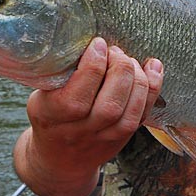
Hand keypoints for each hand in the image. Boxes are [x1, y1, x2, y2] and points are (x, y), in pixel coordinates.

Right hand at [14, 37, 162, 195]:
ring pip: (130, 112)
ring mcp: (104, 138)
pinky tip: (153, 66)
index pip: (76, 97)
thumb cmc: (51, 116)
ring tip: (128, 60)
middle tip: (115, 51)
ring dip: (137, 78)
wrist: (59, 159)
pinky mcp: (124, 138)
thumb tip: (88, 37)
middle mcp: (79, 131)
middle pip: (110, 105)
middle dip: (119, 70)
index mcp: (52, 116)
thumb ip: (62, 73)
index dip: (92, 66)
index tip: (98, 44)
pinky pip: (144, 115)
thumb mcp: (42, 94)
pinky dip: (153, 87)